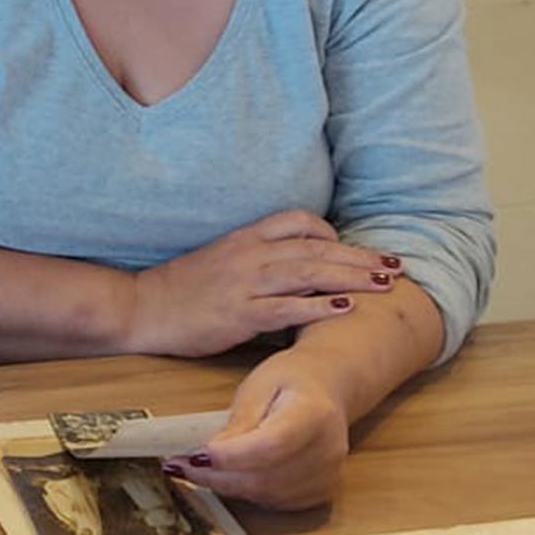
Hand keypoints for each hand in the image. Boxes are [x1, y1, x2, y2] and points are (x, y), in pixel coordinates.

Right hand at [128, 210, 402, 356]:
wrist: (140, 308)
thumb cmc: (178, 290)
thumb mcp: (217, 260)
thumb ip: (254, 259)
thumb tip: (292, 270)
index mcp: (244, 238)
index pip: (298, 221)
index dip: (330, 233)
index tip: (350, 250)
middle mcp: (249, 255)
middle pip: (316, 247)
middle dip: (360, 256)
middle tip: (395, 265)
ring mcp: (245, 284)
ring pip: (310, 272)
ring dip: (352, 277)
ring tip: (385, 283)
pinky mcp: (239, 314)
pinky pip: (288, 307)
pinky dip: (319, 306)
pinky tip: (346, 310)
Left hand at [173, 348, 351, 509]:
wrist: (327, 390)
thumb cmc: (290, 381)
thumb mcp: (258, 387)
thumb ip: (238, 422)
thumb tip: (210, 455)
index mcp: (314, 414)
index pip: (271, 445)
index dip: (231, 456)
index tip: (196, 455)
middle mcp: (326, 451)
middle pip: (264, 477)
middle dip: (215, 475)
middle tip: (178, 464)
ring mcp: (326, 476)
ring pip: (264, 495)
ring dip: (223, 486)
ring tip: (192, 469)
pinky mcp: (319, 492)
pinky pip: (272, 502)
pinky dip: (243, 492)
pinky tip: (224, 476)